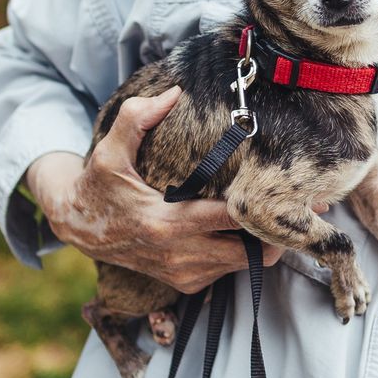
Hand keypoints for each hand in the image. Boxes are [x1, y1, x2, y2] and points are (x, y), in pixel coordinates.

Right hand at [27, 88, 309, 293]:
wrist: (78, 227)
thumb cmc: (98, 185)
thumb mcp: (108, 150)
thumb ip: (137, 118)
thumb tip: (173, 93)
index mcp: (165, 223)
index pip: (231, 219)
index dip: (266, 209)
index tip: (300, 200)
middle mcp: (178, 255)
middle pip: (248, 253)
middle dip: (275, 233)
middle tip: (297, 208)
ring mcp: (182, 274)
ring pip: (241, 265)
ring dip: (259, 244)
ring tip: (273, 215)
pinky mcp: (183, 284)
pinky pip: (226, 273)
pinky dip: (239, 254)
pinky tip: (242, 230)